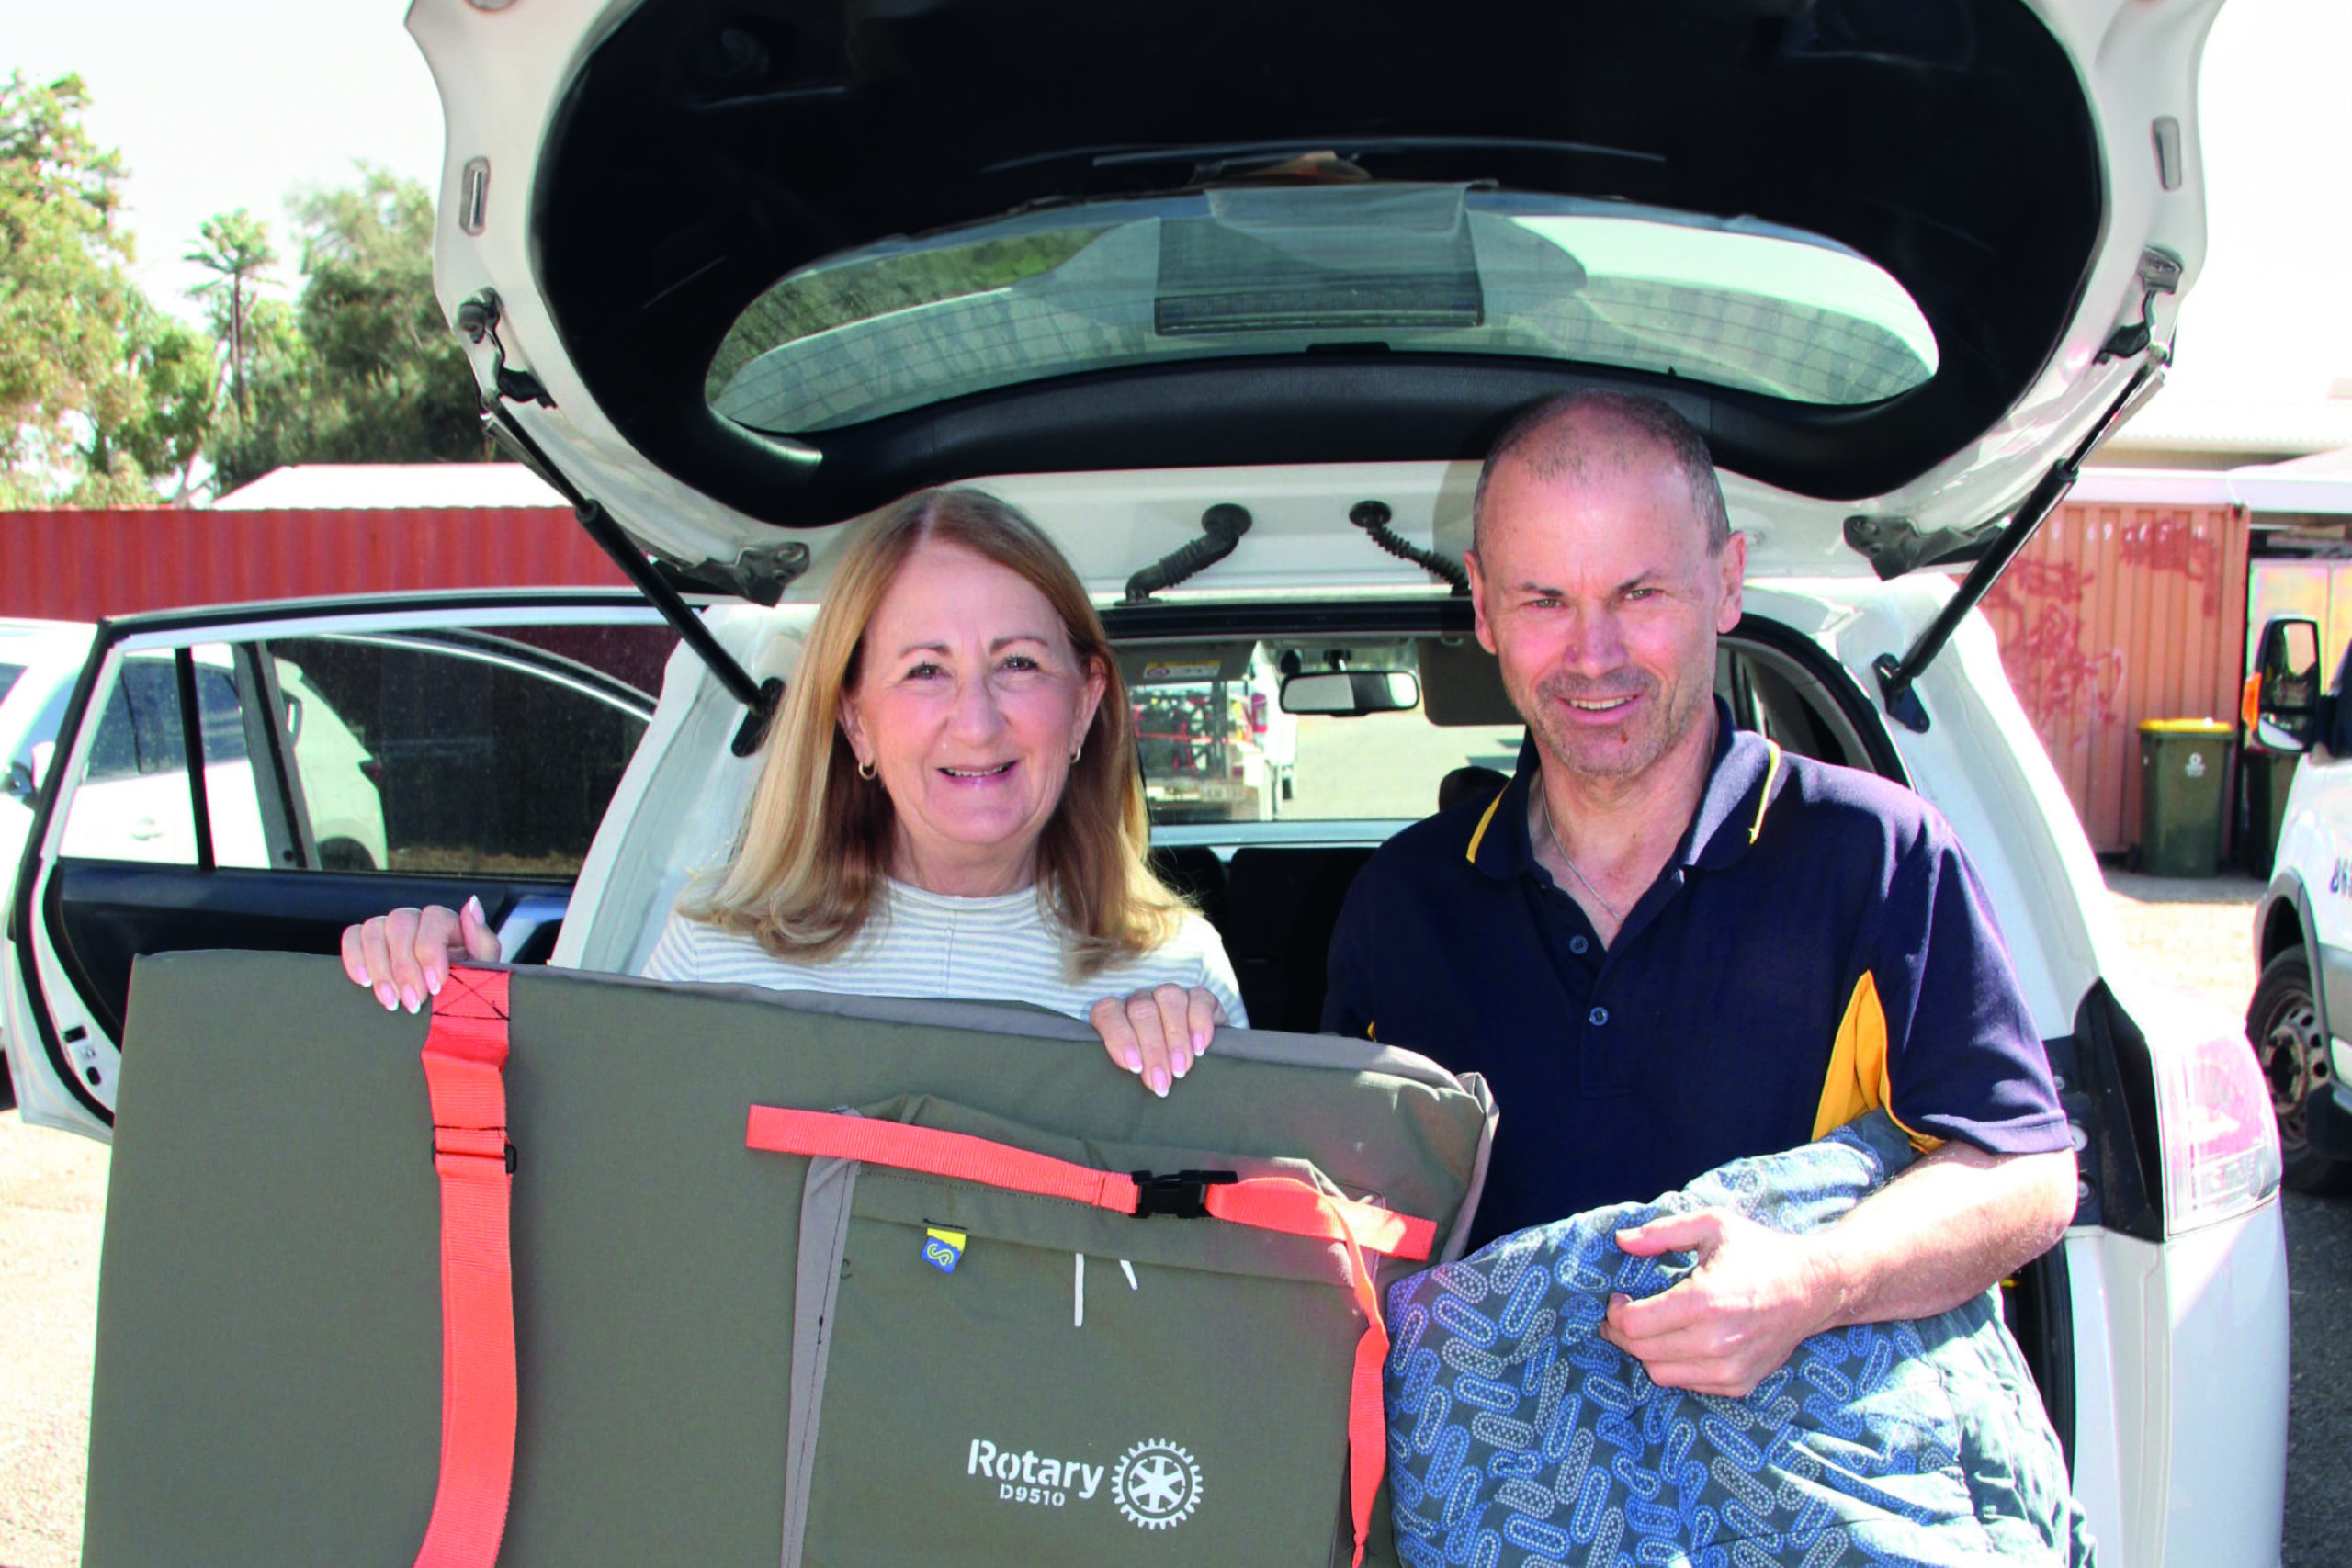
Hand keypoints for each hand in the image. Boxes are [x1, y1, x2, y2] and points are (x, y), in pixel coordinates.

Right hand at [340, 898, 499, 1012]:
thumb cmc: (469, 989)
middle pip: (400, 923)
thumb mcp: (485, 970)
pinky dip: (354, 957)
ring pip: (373, 930)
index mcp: (447, 923)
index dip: (431, 952)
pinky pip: (351, 937)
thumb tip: (471, 904)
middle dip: (405, 967)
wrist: (449, 1013)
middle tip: (413, 1002)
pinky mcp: (366, 944)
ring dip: (379, 968)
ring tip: (391, 1001)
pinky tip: (363, 982)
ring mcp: (388, 930)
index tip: (436, 985)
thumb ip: (482, 940)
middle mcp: (416, 921)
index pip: (433, 918)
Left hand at [1089, 984, 1224, 1097]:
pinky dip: (1200, 1022)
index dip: (1118, 1036)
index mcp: (1116, 1014)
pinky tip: (1200, 1046)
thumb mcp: (1134, 1071)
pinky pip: (1199, 999)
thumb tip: (1126, 1094)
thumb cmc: (1151, 1069)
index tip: (1133, 1066)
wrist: (1189, 1061)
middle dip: (1153, 1048)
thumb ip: (1127, 1071)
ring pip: (1169, 999)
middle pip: (1142, 1011)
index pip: (1107, 1012)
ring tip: (1181, 1068)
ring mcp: (1169, 996)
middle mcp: (1140, 1000)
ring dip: (1176, 1036)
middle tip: (1160, 1080)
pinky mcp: (1199, 998)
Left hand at [1599, 1209, 1839, 1396]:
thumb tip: (1621, 1240)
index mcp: (1704, 1301)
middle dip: (1620, 1333)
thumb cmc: (1761, 1251)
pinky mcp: (1739, 1384)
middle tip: (1620, 1314)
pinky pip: (1687, 1383)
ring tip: (1647, 1328)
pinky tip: (1678, 1341)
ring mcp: (1729, 1369)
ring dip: (1644, 1352)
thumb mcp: (1712, 1225)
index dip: (1615, 1312)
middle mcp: (1716, 1342)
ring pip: (1660, 1374)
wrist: (1816, 1288)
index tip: (1618, 1296)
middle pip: (1641, 1352)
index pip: (1634, 1324)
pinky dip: (1674, 1365)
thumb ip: (1662, 1232)